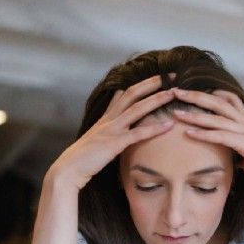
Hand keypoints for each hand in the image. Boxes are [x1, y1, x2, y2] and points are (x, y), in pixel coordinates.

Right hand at [48, 75, 176, 189]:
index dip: (142, 84)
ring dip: (156, 99)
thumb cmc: (84, 157)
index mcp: (106, 117)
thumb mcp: (96, 136)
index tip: (158, 77)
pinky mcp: (114, 143)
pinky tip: (168, 125)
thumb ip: (107, 125)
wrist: (69, 168)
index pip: (125, 93)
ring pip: (137, 108)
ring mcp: (112, 129)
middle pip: (132, 93)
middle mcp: (109, 119)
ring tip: (174, 93)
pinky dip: (154, 129)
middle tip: (171, 75)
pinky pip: (138, 133)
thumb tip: (115, 118)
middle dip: (152, 83)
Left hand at [172, 89, 243, 195]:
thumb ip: (237, 150)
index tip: (192, 92)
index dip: (211, 93)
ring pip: (216, 117)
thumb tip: (228, 156)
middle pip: (218, 102)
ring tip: (176, 112)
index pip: (229, 99)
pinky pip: (220, 136)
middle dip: (196, 96)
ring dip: (194, 114)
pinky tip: (188, 133)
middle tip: (176, 91)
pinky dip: (203, 134)